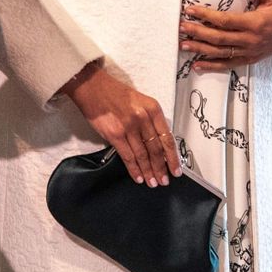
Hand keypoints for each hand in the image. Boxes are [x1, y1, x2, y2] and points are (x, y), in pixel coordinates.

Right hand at [60, 62, 180, 186]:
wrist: (94, 88)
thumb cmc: (117, 95)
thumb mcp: (140, 102)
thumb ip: (149, 120)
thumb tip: (157, 144)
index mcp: (153, 109)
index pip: (167, 137)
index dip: (173, 156)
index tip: (177, 169)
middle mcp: (144, 118)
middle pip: (157, 148)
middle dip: (162, 167)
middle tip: (165, 181)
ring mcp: (130, 127)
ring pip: (143, 155)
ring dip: (149, 171)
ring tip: (153, 183)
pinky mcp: (115, 134)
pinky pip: (128, 156)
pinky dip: (134, 169)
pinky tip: (138, 177)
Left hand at [180, 0, 271, 69]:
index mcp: (255, 23)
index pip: (224, 20)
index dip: (206, 16)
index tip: (191, 10)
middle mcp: (251, 40)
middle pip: (218, 39)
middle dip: (197, 32)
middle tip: (181, 27)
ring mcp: (250, 52)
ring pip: (220, 53)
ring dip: (200, 50)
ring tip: (183, 45)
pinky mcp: (250, 59)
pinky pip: (228, 64)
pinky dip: (212, 66)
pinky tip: (197, 65)